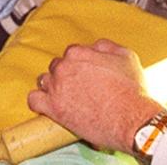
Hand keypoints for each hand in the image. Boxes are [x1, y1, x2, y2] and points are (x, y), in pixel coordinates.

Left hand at [27, 39, 162, 153]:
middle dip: (66, 76)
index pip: (71, 54)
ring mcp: (57, 87)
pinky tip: (49, 107)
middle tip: (79, 89)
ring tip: (66, 99)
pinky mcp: (53, 108)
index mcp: (79, 53)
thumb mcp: (126, 56)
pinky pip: (34, 100)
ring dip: (52, 87)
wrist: (132, 120)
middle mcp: (64, 67)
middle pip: (56, 67)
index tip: (85, 75)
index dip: (79, 66)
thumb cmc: (132, 90)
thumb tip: (94, 46)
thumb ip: (105, 47)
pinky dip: (39, 102)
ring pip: (44, 81)